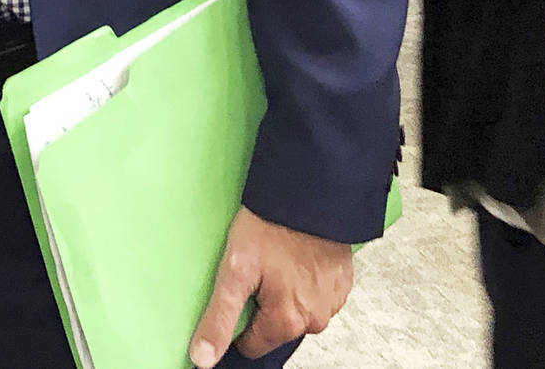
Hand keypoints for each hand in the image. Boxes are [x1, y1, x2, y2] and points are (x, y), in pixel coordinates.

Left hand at [189, 207, 352, 366]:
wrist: (308, 192)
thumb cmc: (271, 226)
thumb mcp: (234, 269)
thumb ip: (219, 318)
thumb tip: (202, 359)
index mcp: (288, 322)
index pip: (252, 345)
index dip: (238, 320)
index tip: (238, 290)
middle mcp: (315, 319)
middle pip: (276, 328)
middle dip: (263, 304)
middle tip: (257, 269)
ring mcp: (332, 302)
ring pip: (297, 311)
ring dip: (286, 293)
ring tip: (277, 259)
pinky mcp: (342, 283)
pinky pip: (316, 295)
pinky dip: (305, 282)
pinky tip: (295, 257)